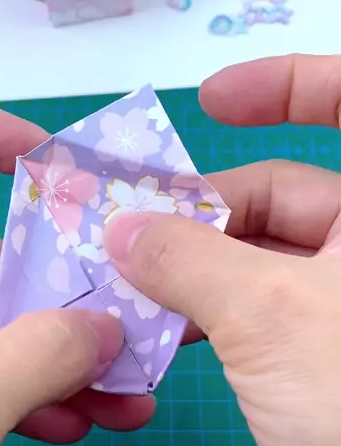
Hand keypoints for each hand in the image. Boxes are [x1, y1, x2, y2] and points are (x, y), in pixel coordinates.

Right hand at [105, 54, 340, 445]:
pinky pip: (259, 314)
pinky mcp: (325, 359)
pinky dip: (209, 315)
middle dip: (203, 208)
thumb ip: (188, 259)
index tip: (212, 99)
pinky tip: (159, 328)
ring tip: (126, 281)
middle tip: (126, 228)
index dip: (290, 85)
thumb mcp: (267, 315)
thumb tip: (124, 227)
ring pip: (262, 261)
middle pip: (285, 195)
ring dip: (194, 269)